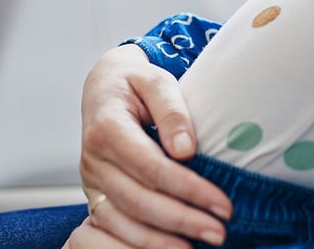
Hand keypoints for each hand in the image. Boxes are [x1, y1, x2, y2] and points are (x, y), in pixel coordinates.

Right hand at [78, 44, 231, 246]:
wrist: (104, 86)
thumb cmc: (135, 83)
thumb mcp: (156, 81)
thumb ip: (172, 110)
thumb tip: (186, 149)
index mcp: (107, 128)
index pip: (152, 167)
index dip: (188, 188)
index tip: (222, 203)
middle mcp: (93, 159)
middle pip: (139, 199)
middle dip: (182, 220)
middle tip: (219, 233)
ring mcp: (91, 180)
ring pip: (123, 219)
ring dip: (160, 240)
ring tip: (197, 246)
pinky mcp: (95, 194)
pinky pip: (113, 226)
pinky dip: (141, 242)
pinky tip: (170, 246)